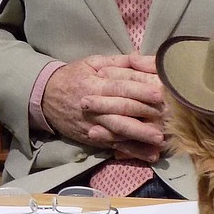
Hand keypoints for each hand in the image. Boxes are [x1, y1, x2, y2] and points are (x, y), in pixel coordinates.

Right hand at [42, 53, 166, 160]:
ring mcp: (94, 124)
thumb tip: (141, 58)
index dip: (140, 89)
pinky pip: (115, 146)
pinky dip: (132, 152)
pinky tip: (149, 156)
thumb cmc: (73, 77)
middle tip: (168, 116)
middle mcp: (96, 106)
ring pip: (119, 130)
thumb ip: (117, 62)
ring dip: (140, 135)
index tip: (159, 92)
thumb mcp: (91, 62)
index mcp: (96, 83)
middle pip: (122, 109)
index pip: (121, 86)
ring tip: (159, 139)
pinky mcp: (94, 139)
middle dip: (145, 113)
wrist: (45, 98)